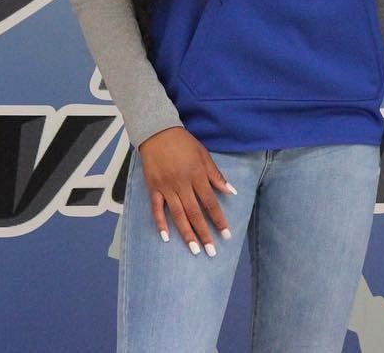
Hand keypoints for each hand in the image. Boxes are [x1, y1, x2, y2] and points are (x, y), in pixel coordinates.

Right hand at [137, 126, 235, 254]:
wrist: (157, 132)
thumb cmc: (183, 143)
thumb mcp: (204, 155)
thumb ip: (216, 175)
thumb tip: (231, 191)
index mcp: (197, 175)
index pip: (210, 202)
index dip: (219, 220)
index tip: (226, 235)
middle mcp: (182, 184)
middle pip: (195, 213)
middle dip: (204, 233)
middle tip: (211, 252)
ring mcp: (166, 187)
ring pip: (177, 214)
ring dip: (186, 233)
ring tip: (194, 250)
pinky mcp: (153, 188)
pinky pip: (156, 208)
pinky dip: (160, 223)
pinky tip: (166, 237)